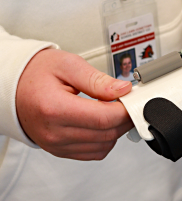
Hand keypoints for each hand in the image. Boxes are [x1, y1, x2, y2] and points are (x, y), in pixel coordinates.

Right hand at [16, 49, 133, 160]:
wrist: (12, 86)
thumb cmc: (36, 74)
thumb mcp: (68, 65)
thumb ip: (98, 79)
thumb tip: (123, 89)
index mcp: (54, 108)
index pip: (103, 118)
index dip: (125, 109)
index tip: (132, 98)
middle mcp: (54, 132)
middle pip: (106, 134)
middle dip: (125, 118)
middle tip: (128, 102)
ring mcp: (56, 144)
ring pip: (103, 146)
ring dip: (117, 130)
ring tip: (114, 109)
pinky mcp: (60, 150)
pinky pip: (94, 153)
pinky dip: (105, 139)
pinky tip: (104, 123)